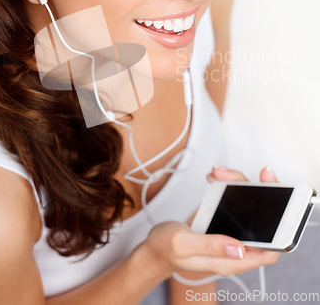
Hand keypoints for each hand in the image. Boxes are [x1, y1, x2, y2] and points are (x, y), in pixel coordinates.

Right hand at [145, 166, 279, 279]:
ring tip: (218, 172)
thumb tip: (241, 248)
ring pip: (247, 206)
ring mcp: (229, 234)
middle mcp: (234, 249)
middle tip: (233, 175)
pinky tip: (214, 177)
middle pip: (260, 220)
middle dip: (253, 192)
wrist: (154, 246)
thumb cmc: (165, 248)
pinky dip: (227, 185)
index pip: (269, 250)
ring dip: (237, 184)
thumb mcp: (183, 244)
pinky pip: (234, 201)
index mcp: (229, 260)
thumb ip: (212, 245)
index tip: (271, 199)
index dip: (277, 228)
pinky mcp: (222, 223)